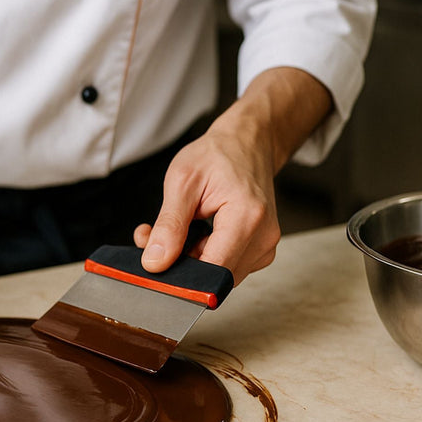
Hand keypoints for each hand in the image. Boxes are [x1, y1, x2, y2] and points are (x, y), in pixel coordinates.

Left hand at [134, 67, 331, 284]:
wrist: (247, 144)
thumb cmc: (218, 155)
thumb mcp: (182, 181)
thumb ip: (169, 225)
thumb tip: (155, 262)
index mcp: (247, 217)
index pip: (213, 270)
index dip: (182, 277)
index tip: (155, 267)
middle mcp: (263, 237)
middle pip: (215, 276)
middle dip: (181, 264)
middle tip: (155, 236)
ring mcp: (265, 245)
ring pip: (218, 275)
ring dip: (191, 259)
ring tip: (178, 229)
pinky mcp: (260, 250)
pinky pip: (227, 266)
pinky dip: (204, 256)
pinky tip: (195, 234)